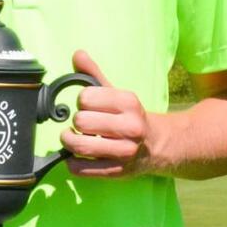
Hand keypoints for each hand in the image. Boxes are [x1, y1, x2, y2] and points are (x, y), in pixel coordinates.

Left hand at [60, 50, 152, 177]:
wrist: (156, 146)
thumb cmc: (130, 116)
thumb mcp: (116, 93)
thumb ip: (94, 75)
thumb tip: (77, 54)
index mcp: (129, 102)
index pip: (85, 98)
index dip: (81, 101)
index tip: (87, 106)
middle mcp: (130, 127)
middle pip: (81, 121)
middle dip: (76, 122)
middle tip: (82, 123)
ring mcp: (124, 152)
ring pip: (80, 145)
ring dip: (69, 141)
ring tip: (72, 137)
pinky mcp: (116, 171)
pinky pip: (81, 168)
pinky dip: (72, 162)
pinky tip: (77, 155)